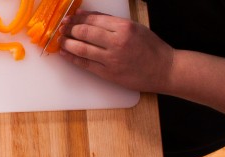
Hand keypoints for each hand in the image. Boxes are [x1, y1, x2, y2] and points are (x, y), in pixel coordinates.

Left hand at [58, 10, 175, 92]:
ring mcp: (111, 59)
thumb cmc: (151, 47)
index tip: (69, 17)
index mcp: (124, 27)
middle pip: (84, 32)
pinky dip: (71, 58)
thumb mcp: (135, 27)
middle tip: (62, 28)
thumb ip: (112, 22)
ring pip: (81, 48)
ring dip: (67, 43)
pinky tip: (64, 53)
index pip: (93, 19)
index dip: (78, 18)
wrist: (164, 69)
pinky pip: (85, 64)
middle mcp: (117, 42)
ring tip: (60, 40)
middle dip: (70, 29)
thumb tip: (88, 15)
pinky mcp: (108, 73)